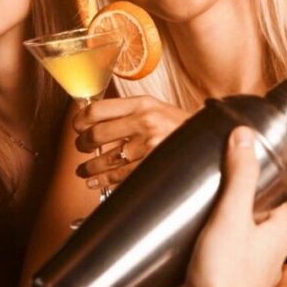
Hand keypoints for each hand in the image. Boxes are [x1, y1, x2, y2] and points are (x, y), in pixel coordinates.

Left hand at [73, 94, 187, 185]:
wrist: (209, 139)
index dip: (80, 120)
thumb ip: (131, 112)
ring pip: (105, 159)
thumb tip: (96, 119)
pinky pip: (118, 176)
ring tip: (84, 170)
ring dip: (89, 167)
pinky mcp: (151, 166)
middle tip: (81, 148)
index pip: (97, 110)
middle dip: (82, 145)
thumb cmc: (181, 126)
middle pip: (96, 134)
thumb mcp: (157, 108)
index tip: (77, 126)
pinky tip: (95, 182)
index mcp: (142, 104)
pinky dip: (102, 181)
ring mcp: (148, 146)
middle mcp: (144, 122)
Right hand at [182, 127, 286, 286]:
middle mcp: (268, 256)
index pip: (276, 197)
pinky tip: (193, 248)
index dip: (260, 179)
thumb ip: (240, 176)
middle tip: (213, 187)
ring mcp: (249, 275)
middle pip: (255, 217)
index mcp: (277, 235)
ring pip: (239, 241)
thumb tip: (245, 136)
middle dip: (235, 202)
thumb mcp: (231, 216)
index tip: (240, 165)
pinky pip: (224, 262)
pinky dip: (211, 250)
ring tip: (199, 214)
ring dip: (221, 227)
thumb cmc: (223, 279)